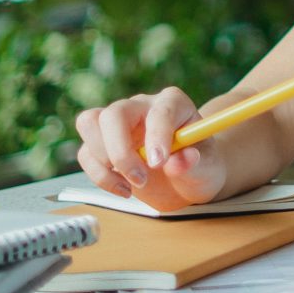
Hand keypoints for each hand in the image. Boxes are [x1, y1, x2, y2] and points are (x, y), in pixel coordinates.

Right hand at [74, 87, 227, 212]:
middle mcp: (143, 106)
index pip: (160, 112)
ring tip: (131, 185)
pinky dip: (99, 175)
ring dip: (103, 160)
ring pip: (89, 124)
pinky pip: (86, 153)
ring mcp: (120, 122)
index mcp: (173, 104)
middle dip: (120, 150)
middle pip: (113, 114)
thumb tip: (181, 161)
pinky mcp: (103, 143)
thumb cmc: (200, 167)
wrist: (187, 179)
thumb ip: (194, 164)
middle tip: (140, 179)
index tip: (159, 163)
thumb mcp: (207, 169)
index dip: (157, 135)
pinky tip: (124, 189)